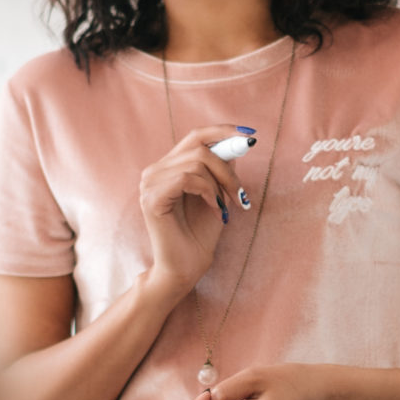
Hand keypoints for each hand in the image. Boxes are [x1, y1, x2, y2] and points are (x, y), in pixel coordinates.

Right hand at [139, 125, 252, 298]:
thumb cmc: (200, 235)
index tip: (250, 135)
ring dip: (220, 184)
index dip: (222, 131)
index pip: (195, 136)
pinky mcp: (151, 197)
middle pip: (198, 145)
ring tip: (226, 208)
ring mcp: (150, 183)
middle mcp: (155, 171)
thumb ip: (221, 169)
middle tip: (242, 194)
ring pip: (196, 162)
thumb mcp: (218, 195)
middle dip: (227, 167)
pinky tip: (214, 210)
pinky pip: (188, 178)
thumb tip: (235, 143)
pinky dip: (208, 192)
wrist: (186, 269)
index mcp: (168, 167)